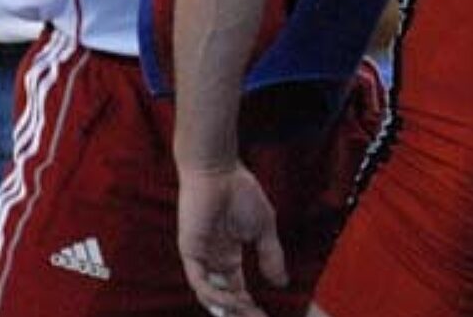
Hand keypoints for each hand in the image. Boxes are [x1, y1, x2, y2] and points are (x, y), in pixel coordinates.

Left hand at [177, 163, 286, 316]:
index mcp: (228, 255)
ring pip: (210, 294)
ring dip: (228, 306)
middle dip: (240, 311)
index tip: (265, 315)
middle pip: (224, 296)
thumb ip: (271, 255)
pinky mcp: (190, 250)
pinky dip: (215, 293)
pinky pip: (199, 281)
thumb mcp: (263, 228)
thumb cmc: (240, 191)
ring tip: (248, 311)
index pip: (237, 288)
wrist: (219, 170)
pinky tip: (233, 298)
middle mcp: (212, 260)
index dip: (249, 304)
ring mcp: (200, 257)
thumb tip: (282, 283)